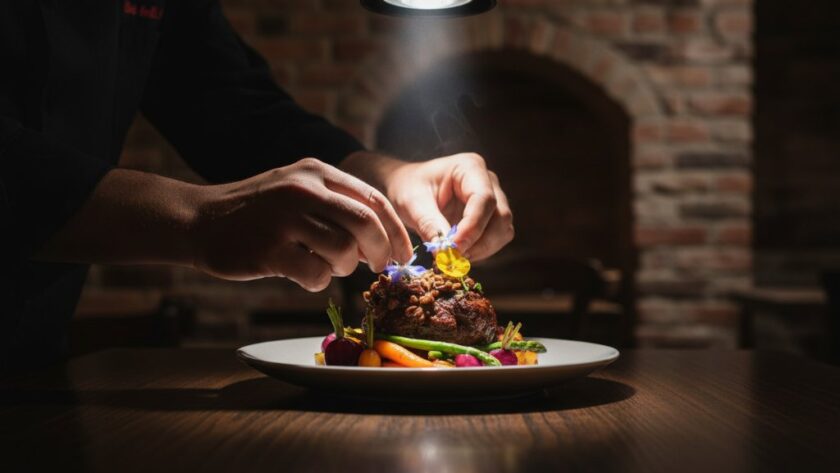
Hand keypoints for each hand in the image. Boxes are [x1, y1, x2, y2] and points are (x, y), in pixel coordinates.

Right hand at [191, 158, 412, 289]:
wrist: (198, 220)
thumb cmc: (257, 211)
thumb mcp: (297, 190)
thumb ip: (337, 206)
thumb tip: (383, 240)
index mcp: (317, 172)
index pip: (374, 200)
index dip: (396, 232)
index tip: (403, 255)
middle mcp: (303, 190)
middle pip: (365, 224)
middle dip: (381, 252)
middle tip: (379, 268)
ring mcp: (284, 219)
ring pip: (343, 251)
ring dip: (344, 268)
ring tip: (326, 265)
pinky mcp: (268, 250)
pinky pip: (316, 275)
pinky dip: (318, 281)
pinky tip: (303, 274)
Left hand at [343, 152, 513, 260]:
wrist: (407, 188)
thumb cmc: (408, 188)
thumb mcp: (412, 203)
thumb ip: (429, 224)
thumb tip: (445, 252)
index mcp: (470, 167)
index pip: (484, 199)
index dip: (472, 227)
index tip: (454, 249)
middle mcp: (488, 181)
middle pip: (500, 217)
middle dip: (479, 242)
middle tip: (452, 258)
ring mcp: (494, 199)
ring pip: (503, 230)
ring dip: (482, 249)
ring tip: (453, 256)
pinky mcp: (491, 217)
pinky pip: (497, 238)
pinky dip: (481, 251)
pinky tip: (459, 252)